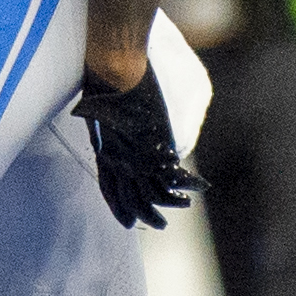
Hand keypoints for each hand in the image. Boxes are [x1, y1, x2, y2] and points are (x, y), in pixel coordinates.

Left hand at [76, 64, 198, 227]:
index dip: (118, 207)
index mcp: (103, 152)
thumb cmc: (103, 82)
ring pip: (154, 195)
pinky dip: (188, 185)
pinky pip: (173, 176)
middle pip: (132, 199)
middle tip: (159, 225)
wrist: (114, 70)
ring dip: (171, 205)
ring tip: (184, 206)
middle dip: (145, 216)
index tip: (126, 221)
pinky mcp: (157, 148)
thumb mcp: (97, 110)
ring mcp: (138, 157)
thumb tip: (109, 128)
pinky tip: (199, 187)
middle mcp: (118, 161)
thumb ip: (107, 127)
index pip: (109, 189)